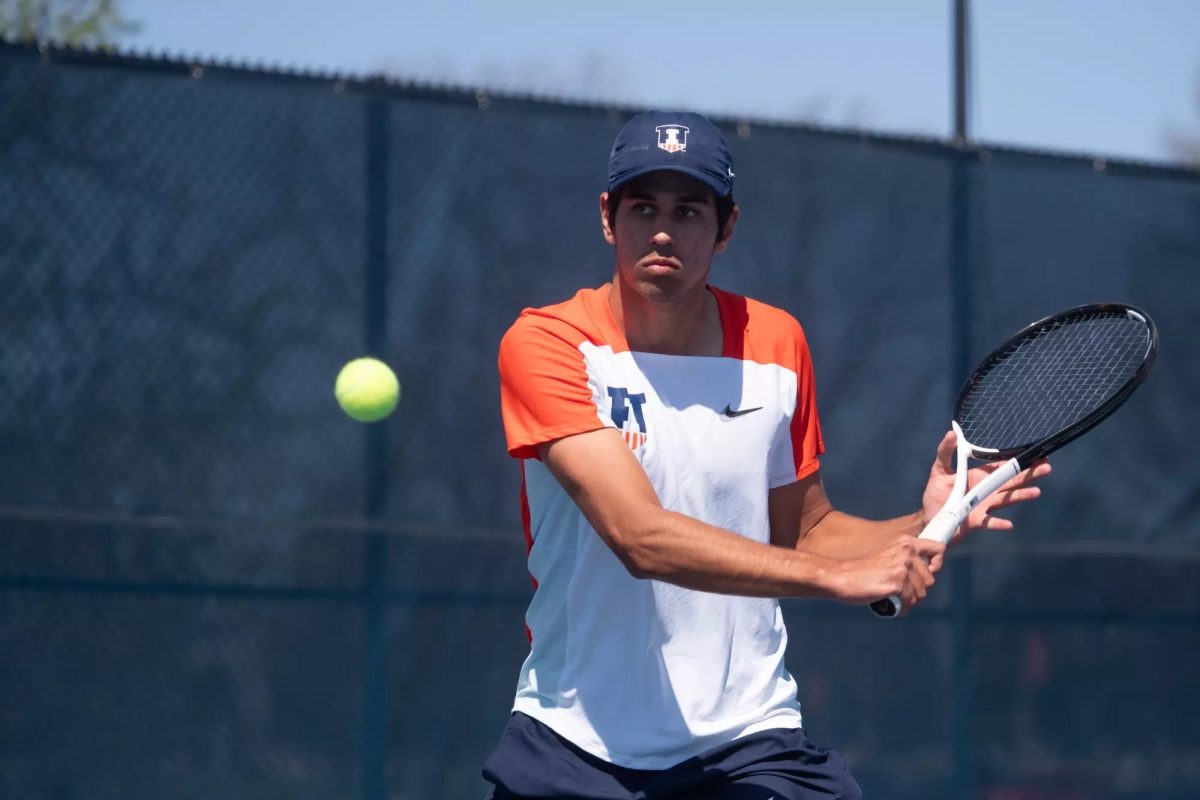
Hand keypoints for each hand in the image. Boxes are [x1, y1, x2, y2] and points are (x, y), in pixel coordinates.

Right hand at [829, 536, 944, 613]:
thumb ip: (906, 559)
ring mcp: (902, 569)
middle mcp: (907, 553)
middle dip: (917, 589)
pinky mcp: (897, 584)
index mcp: (906, 542)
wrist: (840, 576)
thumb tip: (928, 574)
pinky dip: (901, 609)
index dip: (936, 563)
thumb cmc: (861, 569)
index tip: (927, 572)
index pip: (938, 549)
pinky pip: (909, 603)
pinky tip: (889, 605)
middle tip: (899, 590)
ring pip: (920, 594)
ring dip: (908, 600)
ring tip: (892, 597)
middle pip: (930, 580)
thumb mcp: (887, 554)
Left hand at [921, 430, 1052, 542]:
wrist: (929, 518)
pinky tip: (1010, 524)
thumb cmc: (936, 494)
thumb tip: (951, 432)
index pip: (1000, 467)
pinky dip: (999, 524)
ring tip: (1036, 492)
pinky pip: (989, 523)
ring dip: (1020, 496)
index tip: (1034, 454)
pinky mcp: (975, 522)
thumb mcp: (939, 470)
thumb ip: (945, 452)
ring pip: (1004, 500)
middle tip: (1046, 467)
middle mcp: (985, 491)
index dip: (1015, 460)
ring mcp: (983, 506)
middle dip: (1027, 474)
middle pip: (1009, 481)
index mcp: (978, 477)